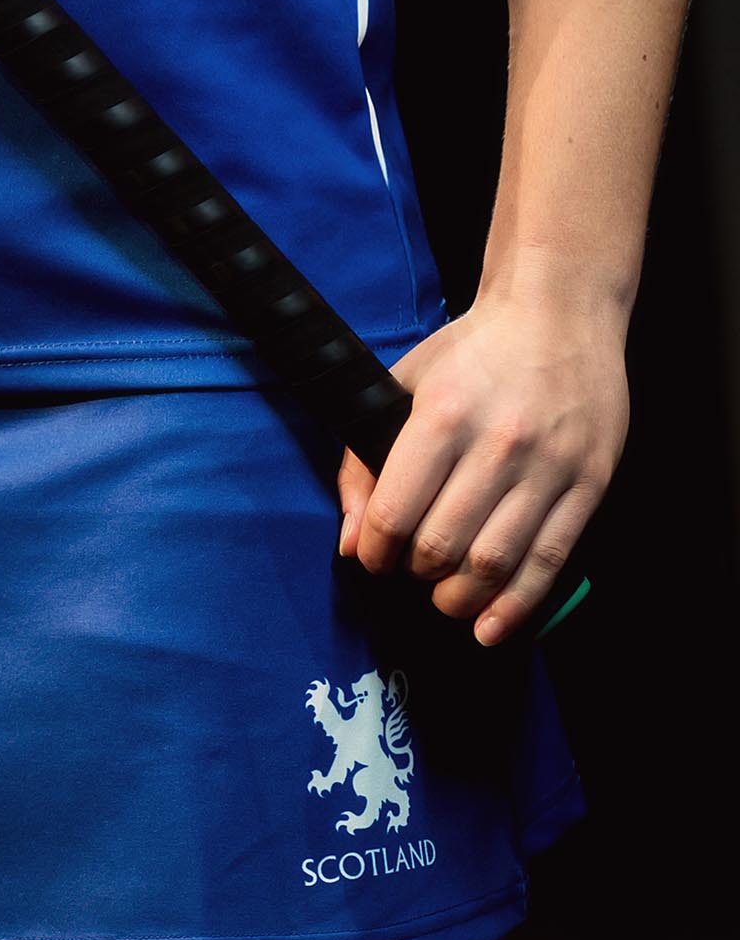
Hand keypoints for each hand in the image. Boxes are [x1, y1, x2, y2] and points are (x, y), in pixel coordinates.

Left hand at [334, 282, 626, 644]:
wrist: (558, 312)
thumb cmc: (471, 350)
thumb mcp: (403, 384)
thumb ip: (363, 461)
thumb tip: (351, 543)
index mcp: (443, 415)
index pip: (397, 511)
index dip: (376, 551)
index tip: (373, 558)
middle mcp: (497, 444)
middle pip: (444, 545)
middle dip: (416, 574)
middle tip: (412, 571)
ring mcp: (548, 467)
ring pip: (495, 563)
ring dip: (461, 599)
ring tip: (446, 599)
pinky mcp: (588, 484)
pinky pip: (549, 561)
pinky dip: (516, 606)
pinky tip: (491, 628)